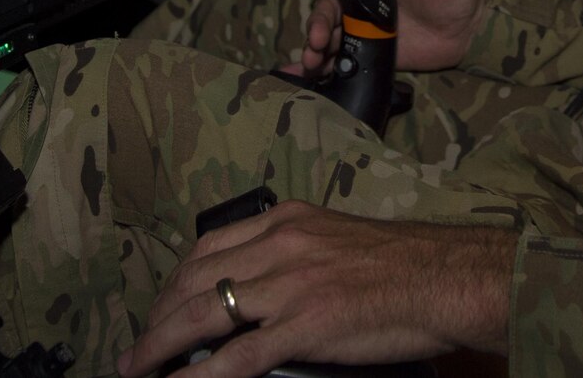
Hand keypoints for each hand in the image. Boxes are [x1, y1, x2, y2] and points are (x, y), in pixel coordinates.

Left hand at [118, 202, 512, 377]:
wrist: (446, 278)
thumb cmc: (404, 264)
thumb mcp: (337, 239)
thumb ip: (296, 254)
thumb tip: (263, 288)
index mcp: (286, 220)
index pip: (209, 248)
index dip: (175, 282)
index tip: (161, 306)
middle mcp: (279, 244)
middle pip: (194, 281)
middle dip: (157, 317)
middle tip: (138, 347)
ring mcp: (289, 286)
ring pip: (203, 315)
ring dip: (159, 346)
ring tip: (137, 368)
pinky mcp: (304, 325)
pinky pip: (237, 356)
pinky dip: (199, 376)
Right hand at [292, 0, 486, 75]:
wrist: (467, 34)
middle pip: (326, 6)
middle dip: (315, 20)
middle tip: (318, 36)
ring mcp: (363, 26)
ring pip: (328, 33)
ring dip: (315, 45)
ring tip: (315, 59)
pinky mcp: (368, 51)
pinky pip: (340, 57)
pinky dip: (322, 64)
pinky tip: (311, 73)